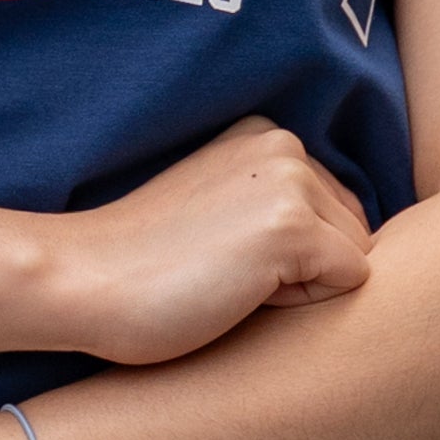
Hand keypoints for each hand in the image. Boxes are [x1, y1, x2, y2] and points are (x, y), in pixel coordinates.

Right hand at [54, 118, 374, 366]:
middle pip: (355, 232)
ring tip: (229, 279)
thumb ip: (276, 201)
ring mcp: (290, 183)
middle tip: (224, 270)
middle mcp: (285, 145)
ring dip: (304, 285)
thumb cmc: (144, 262)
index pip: (335, 210)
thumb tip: (356, 239)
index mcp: (266, 134)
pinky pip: (351, 282)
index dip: (291, 252)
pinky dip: (304, 304)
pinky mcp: (293, 229)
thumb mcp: (219, 204)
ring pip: (356, 256)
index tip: (221, 252)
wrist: (83, 279)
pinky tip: (239, 292)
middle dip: (306, 266)